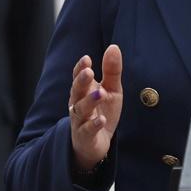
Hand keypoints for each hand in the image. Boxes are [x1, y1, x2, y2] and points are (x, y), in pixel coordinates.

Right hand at [68, 45, 122, 172]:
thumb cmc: (102, 112)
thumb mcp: (111, 90)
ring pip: (81, 109)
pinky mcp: (85, 136)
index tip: (86, 59)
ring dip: (89, 101)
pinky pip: (87, 130)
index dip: (80, 68)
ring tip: (100, 93)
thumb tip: (114, 46)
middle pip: (76, 90)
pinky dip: (93, 125)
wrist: (95, 144)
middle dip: (81, 81)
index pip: (78, 76)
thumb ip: (111, 70)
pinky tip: (101, 119)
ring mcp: (80, 120)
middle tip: (89, 72)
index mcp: (83, 90)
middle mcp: (78, 103)